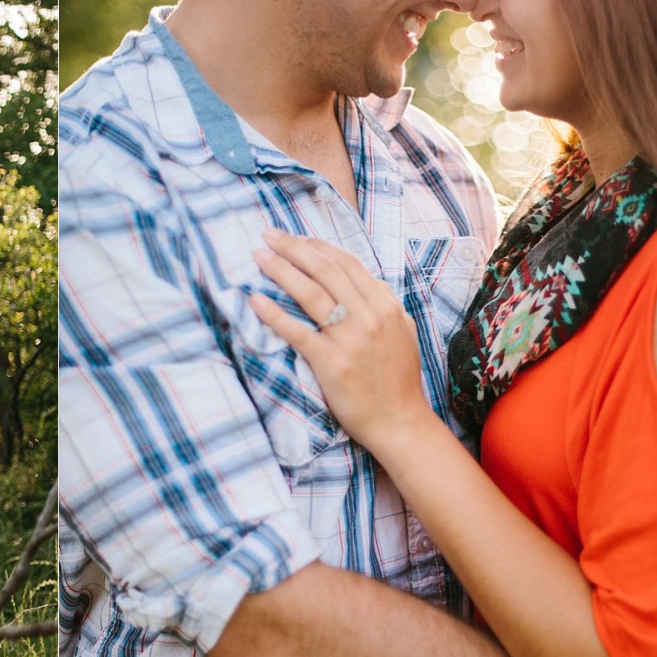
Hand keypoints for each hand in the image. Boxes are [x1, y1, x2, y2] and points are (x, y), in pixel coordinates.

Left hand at [249, 230, 429, 452]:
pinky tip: (255, 300)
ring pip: (310, 293)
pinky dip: (274, 314)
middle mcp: (369, 316)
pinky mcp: (332, 364)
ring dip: (280, 269)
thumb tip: (362, 280)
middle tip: (268, 234)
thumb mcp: (401, 332)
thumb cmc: (397, 381)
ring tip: (259, 256)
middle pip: (325, 270)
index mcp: (385, 305)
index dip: (317, 246)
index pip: (346, 263)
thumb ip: (382, 305)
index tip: (294, 237)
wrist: (401, 422)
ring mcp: (351, 339)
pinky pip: (298, 332)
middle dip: (293, 247)